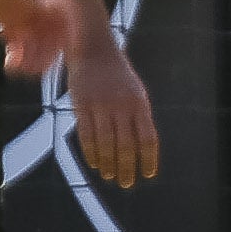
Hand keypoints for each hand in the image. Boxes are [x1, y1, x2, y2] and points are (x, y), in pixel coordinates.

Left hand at [0, 0, 81, 82]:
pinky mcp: (8, 23)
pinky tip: (10, 63)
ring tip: (20, 68)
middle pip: (52, 30)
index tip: (71, 43)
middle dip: (48, 50)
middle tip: (37, 65)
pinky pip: (20, 44)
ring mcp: (22, 13)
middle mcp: (34, 1)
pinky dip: (19, 56)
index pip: (63, 7)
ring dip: (34, 57)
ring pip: (37, 41)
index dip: (71, 26)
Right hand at [65, 27, 161, 190]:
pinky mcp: (81, 105)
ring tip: (109, 177)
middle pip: (126, 146)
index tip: (148, 174)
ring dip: (108, 164)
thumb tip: (143, 147)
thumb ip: (139, 116)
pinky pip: (86, 135)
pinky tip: (95, 164)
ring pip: (106, 144)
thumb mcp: (136, 91)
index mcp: (140, 103)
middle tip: (126, 183)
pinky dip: (91, 153)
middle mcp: (122, 106)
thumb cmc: (116, 74)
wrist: (94, 48)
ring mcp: (101, 106)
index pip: (148, 138)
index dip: (149, 159)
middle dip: (127, 168)